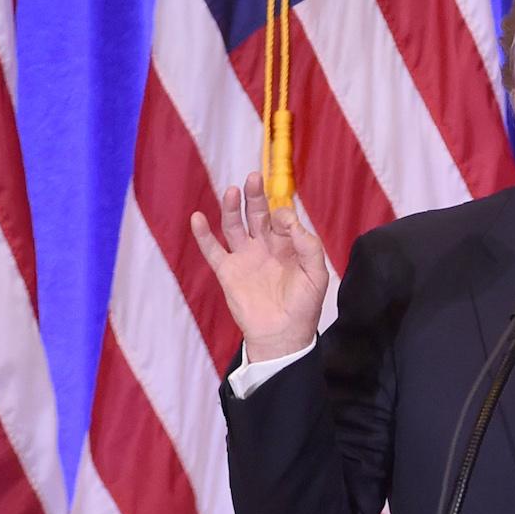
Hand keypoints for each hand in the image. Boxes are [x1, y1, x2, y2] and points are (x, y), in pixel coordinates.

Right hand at [190, 171, 327, 362]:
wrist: (282, 335)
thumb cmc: (303, 306)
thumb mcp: (316, 274)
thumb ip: (309, 246)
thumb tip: (289, 221)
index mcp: (287, 244)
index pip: (282, 218)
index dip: (283, 216)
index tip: (284, 223)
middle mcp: (264, 246)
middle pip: (257, 213)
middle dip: (255, 196)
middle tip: (254, 178)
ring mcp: (244, 257)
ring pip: (234, 225)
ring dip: (232, 208)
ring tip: (232, 191)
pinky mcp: (228, 272)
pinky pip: (213, 250)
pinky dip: (203, 235)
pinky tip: (197, 218)